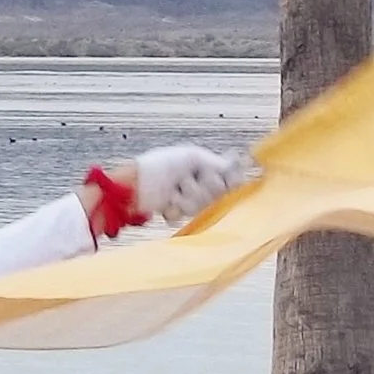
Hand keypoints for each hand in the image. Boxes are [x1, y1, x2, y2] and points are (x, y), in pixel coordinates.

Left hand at [133, 143, 249, 223]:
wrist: (135, 184)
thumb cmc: (160, 165)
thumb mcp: (192, 157)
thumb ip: (217, 163)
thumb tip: (239, 165)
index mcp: (205, 168)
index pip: (229, 180)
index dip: (224, 183)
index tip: (214, 178)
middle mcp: (199, 184)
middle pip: (216, 196)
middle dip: (200, 189)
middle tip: (184, 181)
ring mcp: (187, 200)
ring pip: (201, 207)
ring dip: (185, 198)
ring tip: (172, 191)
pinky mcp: (175, 213)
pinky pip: (185, 217)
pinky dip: (174, 209)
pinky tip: (165, 203)